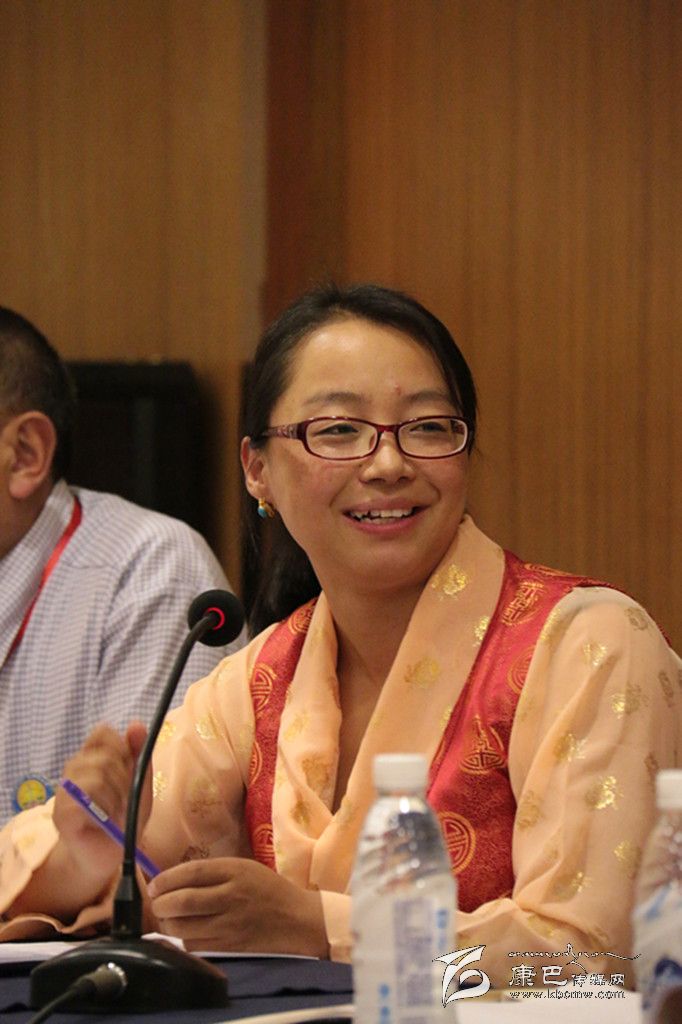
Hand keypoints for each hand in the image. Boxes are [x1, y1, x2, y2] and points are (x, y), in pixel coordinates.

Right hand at [53, 721, 149, 887]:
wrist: (110, 856)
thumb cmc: (124, 819)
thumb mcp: (140, 785)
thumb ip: (139, 755)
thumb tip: (136, 724)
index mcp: (92, 757)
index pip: (103, 732)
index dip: (120, 747)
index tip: (128, 770)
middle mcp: (74, 768)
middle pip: (107, 756)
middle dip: (125, 780)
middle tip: (124, 801)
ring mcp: (64, 790)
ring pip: (97, 775)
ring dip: (116, 797)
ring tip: (114, 813)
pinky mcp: (60, 812)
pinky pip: (85, 797)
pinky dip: (103, 810)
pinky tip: (104, 821)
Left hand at [147, 857, 327, 957]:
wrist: (297, 919)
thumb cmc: (269, 889)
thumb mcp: (244, 868)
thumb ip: (214, 872)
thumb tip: (175, 879)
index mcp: (235, 871)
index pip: (192, 873)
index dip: (166, 879)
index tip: (154, 885)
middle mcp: (231, 896)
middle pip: (183, 901)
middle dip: (161, 904)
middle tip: (156, 903)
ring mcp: (230, 924)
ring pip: (184, 927)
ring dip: (168, 924)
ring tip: (167, 918)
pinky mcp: (229, 946)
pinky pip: (195, 946)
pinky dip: (182, 940)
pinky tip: (185, 932)